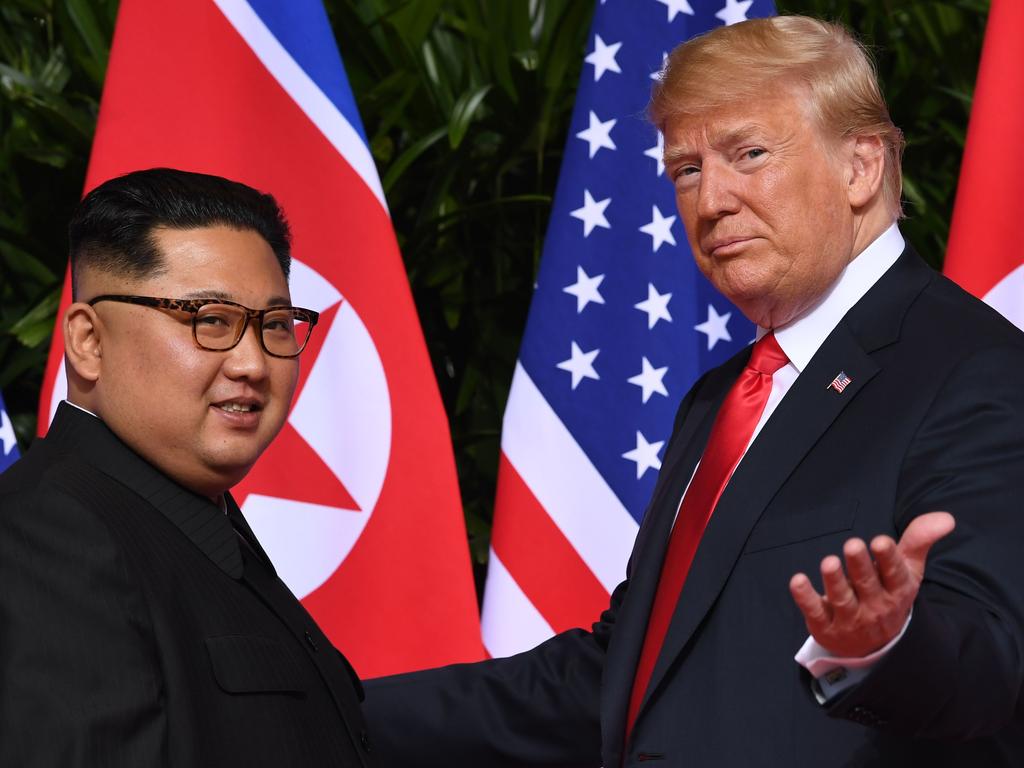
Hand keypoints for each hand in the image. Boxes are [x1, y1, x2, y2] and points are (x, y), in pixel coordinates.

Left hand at [788, 511, 954, 657]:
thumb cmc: (889, 594)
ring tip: (829, 562)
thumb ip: (919, 541)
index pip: (895, 574)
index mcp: (897, 590)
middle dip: (859, 565)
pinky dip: (806, 598)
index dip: (888, 559)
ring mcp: (850, 619)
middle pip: (867, 585)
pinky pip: (815, 612)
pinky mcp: (826, 626)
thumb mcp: (907, 570)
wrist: (875, 646)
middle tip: (852, 544)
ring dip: (834, 581)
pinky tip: (797, 581)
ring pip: (842, 599)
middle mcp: (875, 606)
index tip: (880, 541)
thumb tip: (945, 518)